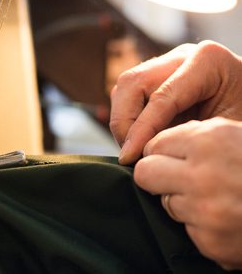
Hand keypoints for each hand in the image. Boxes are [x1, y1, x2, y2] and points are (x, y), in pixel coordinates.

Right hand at [110, 41, 241, 163]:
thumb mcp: (224, 133)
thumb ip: (185, 139)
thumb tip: (145, 157)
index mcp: (208, 61)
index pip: (160, 97)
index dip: (140, 131)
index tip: (130, 158)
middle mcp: (183, 57)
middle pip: (131, 83)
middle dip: (124, 123)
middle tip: (130, 155)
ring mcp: (167, 64)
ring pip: (123, 88)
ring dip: (123, 122)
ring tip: (136, 150)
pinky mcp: (157, 78)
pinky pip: (128, 97)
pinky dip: (128, 121)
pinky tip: (141, 141)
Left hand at [135, 118, 241, 269]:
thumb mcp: (236, 136)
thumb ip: (197, 136)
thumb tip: (158, 144)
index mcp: (209, 141)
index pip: (154, 144)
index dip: (161, 152)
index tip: (169, 157)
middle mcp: (202, 175)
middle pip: (146, 173)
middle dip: (156, 175)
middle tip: (175, 178)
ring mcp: (205, 212)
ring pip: (165, 203)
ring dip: (182, 202)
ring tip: (215, 199)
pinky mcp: (210, 242)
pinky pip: (186, 230)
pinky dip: (201, 227)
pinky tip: (225, 219)